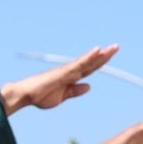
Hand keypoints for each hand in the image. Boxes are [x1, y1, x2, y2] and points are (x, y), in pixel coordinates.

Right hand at [0, 46, 116, 113]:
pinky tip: (98, 51)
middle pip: (91, 63)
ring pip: (88, 61)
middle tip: (116, 47)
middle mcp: (71, 71)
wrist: (26, 95)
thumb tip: (89, 86)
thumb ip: (75, 91)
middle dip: (105, 56)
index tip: (110, 56)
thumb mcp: (63, 96)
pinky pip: (79, 63)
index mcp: (71, 77)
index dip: (101, 63)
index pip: (90, 69)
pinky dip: (89, 57)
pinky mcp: (64, 71)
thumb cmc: (40, 96)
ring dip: (101, 54)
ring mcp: (68, 70)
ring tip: (113, 47)